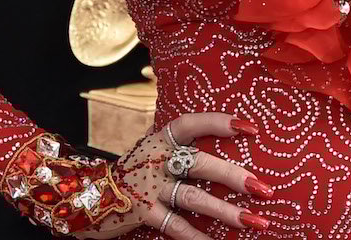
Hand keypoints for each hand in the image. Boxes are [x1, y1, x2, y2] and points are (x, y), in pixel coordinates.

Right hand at [79, 112, 273, 238]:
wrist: (87, 193)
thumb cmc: (135, 172)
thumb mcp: (154, 152)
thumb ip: (181, 150)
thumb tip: (230, 156)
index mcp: (161, 139)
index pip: (192, 123)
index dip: (220, 123)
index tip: (250, 128)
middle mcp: (156, 158)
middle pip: (201, 164)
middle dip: (234, 177)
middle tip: (263, 188)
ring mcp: (149, 186)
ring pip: (194, 198)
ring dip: (226, 211)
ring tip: (255, 221)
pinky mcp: (142, 212)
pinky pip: (176, 227)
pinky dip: (198, 238)